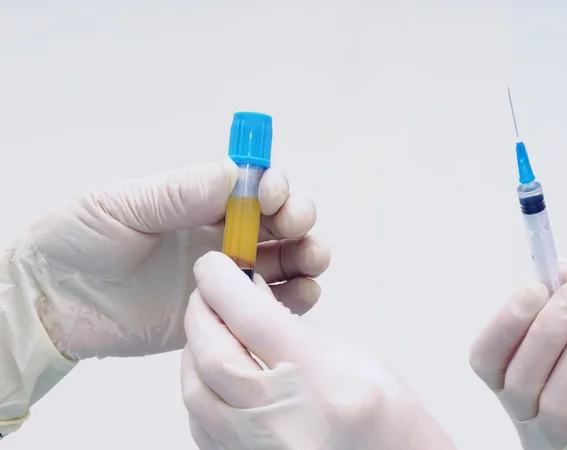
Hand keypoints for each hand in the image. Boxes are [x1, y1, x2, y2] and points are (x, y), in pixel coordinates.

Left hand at [27, 160, 328, 358]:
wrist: (54, 303)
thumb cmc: (78, 240)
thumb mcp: (122, 205)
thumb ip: (178, 193)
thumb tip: (234, 175)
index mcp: (198, 201)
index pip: (252, 186)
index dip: (272, 185)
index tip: (272, 194)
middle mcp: (219, 235)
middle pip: (279, 221)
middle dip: (298, 217)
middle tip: (294, 224)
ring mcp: (225, 275)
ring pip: (285, 261)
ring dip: (307, 254)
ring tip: (311, 259)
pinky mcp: (224, 314)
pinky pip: (269, 305)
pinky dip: (295, 298)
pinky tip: (300, 293)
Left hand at [181, 252, 456, 449]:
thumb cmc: (390, 421)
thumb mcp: (355, 357)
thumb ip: (295, 329)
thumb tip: (248, 296)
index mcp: (322, 384)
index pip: (252, 320)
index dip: (223, 282)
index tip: (214, 264)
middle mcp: (285, 425)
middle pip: (214, 357)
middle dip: (201, 313)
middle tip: (207, 292)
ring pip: (196, 393)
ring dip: (195, 351)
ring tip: (210, 328)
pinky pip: (201, 423)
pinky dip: (201, 388)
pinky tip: (214, 370)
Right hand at [470, 262, 566, 448]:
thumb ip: (563, 294)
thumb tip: (563, 269)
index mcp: (505, 375)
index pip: (486, 356)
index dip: (505, 324)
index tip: (534, 288)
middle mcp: (523, 408)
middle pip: (521, 377)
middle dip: (551, 329)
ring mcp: (555, 433)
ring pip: (557, 399)